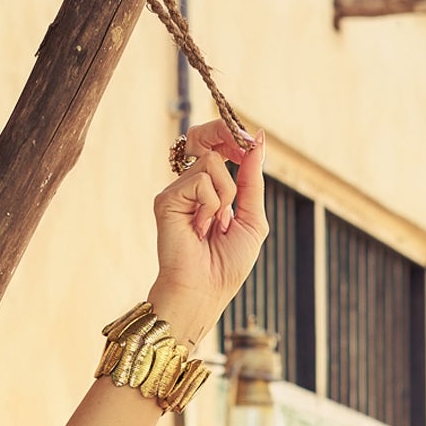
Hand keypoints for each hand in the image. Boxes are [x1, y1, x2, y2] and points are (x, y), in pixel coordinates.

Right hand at [150, 125, 264, 342]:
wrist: (204, 291)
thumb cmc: (226, 264)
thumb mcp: (252, 219)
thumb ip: (253, 180)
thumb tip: (258, 139)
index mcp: (208, 191)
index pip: (215, 147)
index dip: (232, 138)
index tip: (251, 143)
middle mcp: (190, 187)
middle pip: (204, 137)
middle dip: (224, 134)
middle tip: (243, 150)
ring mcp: (177, 192)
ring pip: (212, 163)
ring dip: (226, 194)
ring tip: (216, 224)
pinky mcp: (167, 199)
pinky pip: (201, 181)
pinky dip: (211, 205)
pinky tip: (201, 228)